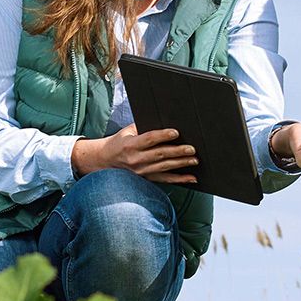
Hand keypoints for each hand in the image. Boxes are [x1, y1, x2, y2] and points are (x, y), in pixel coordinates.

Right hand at [71, 125, 197, 183]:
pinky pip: (165, 180)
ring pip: (164, 167)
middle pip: (160, 155)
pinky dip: (179, 179)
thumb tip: (164, 120)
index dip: (163, 135)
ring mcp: (141, 171)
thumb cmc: (119, 142)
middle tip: (192, 148)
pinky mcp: (146, 179)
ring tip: (194, 160)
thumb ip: (143, 126)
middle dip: (177, 151)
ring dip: (181, 164)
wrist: (106, 160)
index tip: (176, 132)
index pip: (149, 140)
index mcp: (130, 145)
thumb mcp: (128, 131)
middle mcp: (135, 160)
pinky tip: (191, 178)